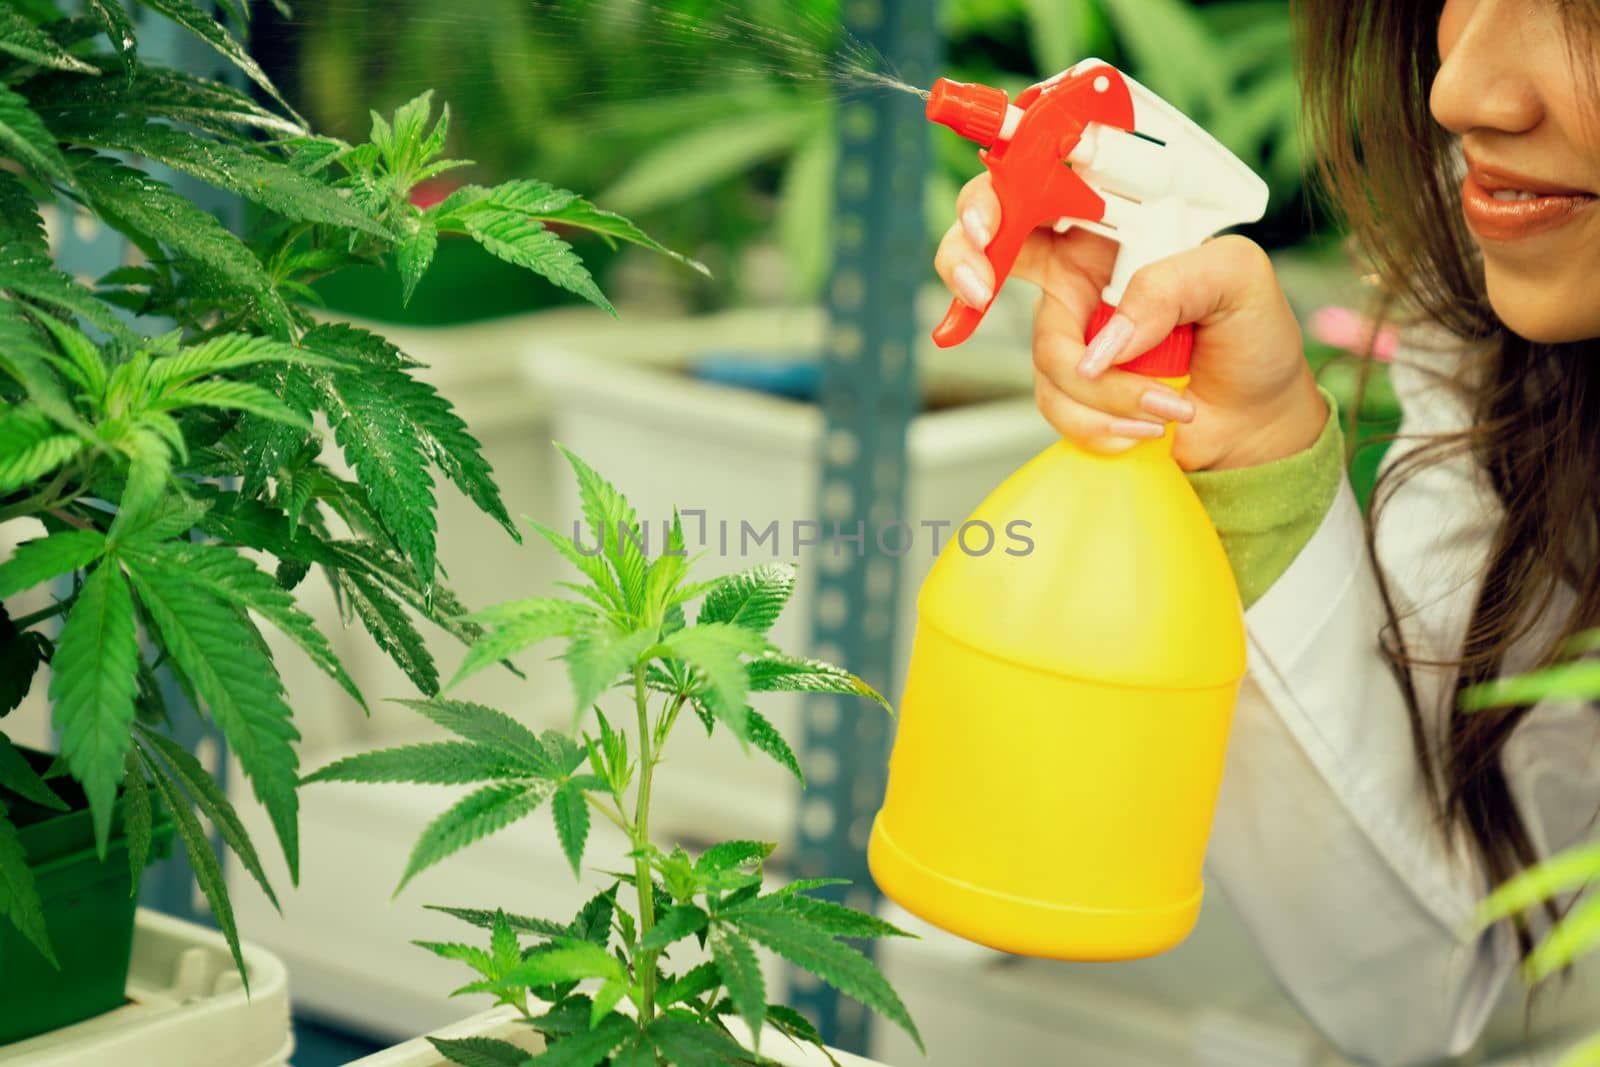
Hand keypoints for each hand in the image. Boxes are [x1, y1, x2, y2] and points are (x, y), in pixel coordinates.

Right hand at [933, 174, 1326, 470]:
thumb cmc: (1251, 336)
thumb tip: (1105, 339)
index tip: (987, 229)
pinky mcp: (1069, 388)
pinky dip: (1103, 423)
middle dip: (965, 263)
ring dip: (1105, 390)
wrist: (1257, 420)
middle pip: (987, 249)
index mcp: (1114, 224)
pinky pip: (1055, 403)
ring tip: (1166, 404)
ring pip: (1044, 354)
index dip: (995, 199)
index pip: (1039, 188)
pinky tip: (1146, 425)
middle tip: (976, 289)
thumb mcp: (1236, 280)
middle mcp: (1079, 272)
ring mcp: (1069, 331)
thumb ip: (1170, 286)